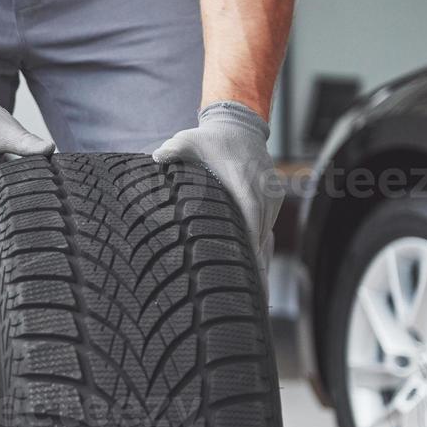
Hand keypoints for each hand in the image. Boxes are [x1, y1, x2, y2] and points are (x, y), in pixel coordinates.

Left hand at [153, 102, 284, 285]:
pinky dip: (262, 254)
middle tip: (250, 300)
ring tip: (254, 299)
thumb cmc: (210, 139)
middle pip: (261, 237)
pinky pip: (267, 232)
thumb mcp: (189, 140)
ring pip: (266, 238)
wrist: (240, 126)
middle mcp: (263, 194)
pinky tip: (258, 279)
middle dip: (257, 269)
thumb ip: (173, 150)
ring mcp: (270, 199)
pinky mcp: (271, 203)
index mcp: (244, 183)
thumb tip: (155, 157)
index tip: (246, 272)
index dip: (249, 247)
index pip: (250, 219)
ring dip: (261, 266)